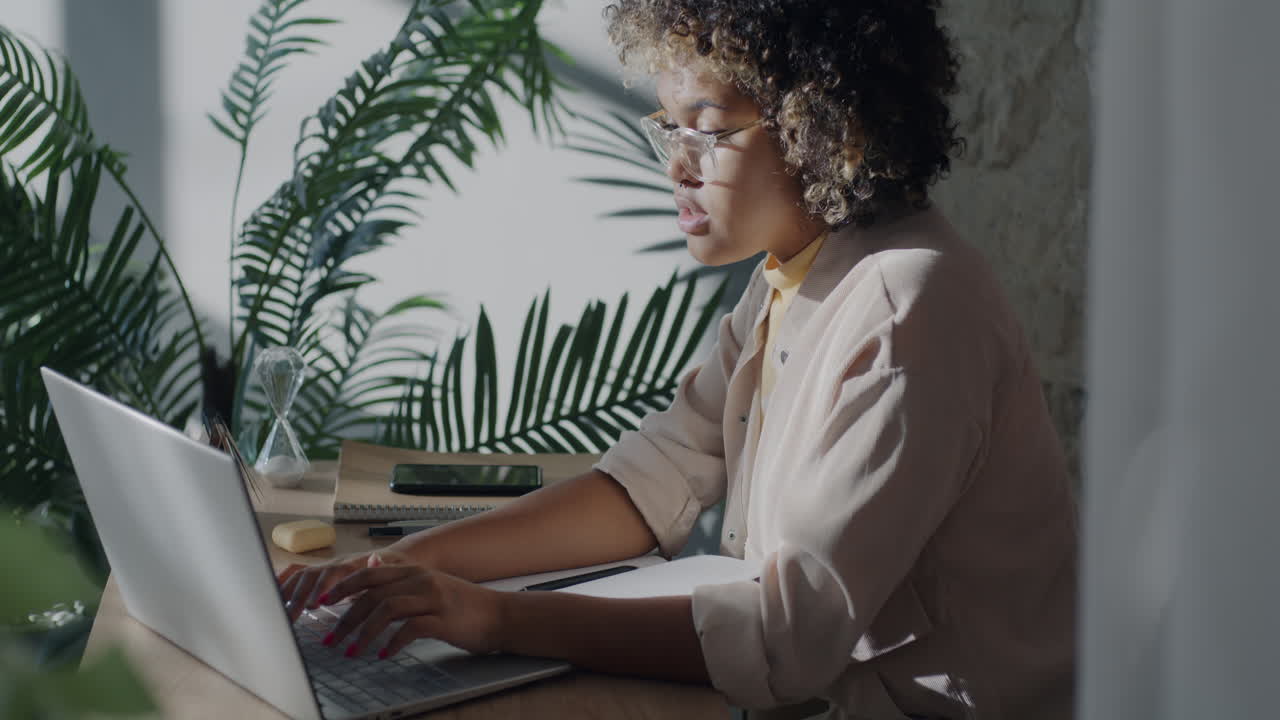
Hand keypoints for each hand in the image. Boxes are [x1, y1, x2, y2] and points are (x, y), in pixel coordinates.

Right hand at [277, 548, 409, 622]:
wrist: (397, 558)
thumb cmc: (396, 569)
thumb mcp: (394, 569)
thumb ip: (381, 566)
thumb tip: (376, 558)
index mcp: (353, 563)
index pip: (334, 572)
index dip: (322, 587)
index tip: (313, 605)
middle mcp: (336, 562)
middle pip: (311, 574)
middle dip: (298, 596)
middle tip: (290, 618)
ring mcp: (327, 566)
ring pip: (301, 575)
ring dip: (288, 593)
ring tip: (278, 614)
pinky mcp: (321, 572)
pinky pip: (297, 574)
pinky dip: (282, 583)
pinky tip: (272, 597)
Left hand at [322, 564, 503, 657]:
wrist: (499, 615)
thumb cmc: (461, 606)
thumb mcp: (428, 587)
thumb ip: (399, 579)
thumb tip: (369, 567)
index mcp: (414, 571)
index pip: (368, 574)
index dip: (343, 587)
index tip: (322, 604)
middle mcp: (420, 580)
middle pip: (372, 593)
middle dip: (346, 617)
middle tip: (330, 638)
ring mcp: (432, 598)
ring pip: (386, 610)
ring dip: (363, 633)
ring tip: (351, 652)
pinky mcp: (443, 618)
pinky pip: (410, 629)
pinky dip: (393, 642)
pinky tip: (383, 654)